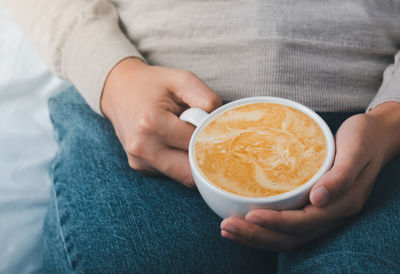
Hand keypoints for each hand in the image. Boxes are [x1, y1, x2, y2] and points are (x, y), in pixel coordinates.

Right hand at [101, 58, 221, 186]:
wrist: (118, 90)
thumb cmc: (153, 84)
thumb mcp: (182, 80)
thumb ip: (207, 99)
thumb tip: (221, 125)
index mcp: (151, 123)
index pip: (196, 144)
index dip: (212, 138)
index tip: (218, 130)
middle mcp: (142, 147)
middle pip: (190, 172)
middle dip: (205, 158)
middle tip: (209, 140)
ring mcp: (138, 161)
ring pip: (183, 177)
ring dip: (192, 161)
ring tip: (186, 137)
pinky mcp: (139, 167)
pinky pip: (171, 173)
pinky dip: (179, 162)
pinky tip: (173, 142)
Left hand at [221, 102, 399, 250]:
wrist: (377, 137)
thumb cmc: (365, 138)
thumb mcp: (356, 149)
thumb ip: (340, 176)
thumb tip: (318, 199)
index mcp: (343, 203)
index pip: (304, 222)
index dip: (276, 222)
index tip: (250, 216)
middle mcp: (331, 214)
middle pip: (290, 236)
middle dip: (257, 235)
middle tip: (227, 227)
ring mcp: (323, 213)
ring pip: (287, 236)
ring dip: (257, 236)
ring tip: (229, 229)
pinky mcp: (315, 207)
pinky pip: (288, 226)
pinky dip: (266, 228)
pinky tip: (247, 221)